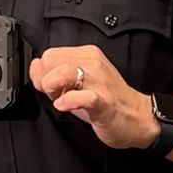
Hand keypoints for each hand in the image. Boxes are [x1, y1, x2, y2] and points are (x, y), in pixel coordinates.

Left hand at [28, 45, 158, 150]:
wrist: (138, 118)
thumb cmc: (108, 102)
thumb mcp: (79, 83)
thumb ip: (56, 74)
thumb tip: (35, 66)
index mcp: (87, 55)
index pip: (49, 54)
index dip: (42, 72)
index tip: (49, 86)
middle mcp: (93, 63)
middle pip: (50, 60)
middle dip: (44, 79)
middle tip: (54, 94)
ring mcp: (99, 81)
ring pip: (63, 72)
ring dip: (53, 87)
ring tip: (59, 98)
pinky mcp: (104, 100)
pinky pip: (82, 96)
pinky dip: (68, 101)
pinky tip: (64, 106)